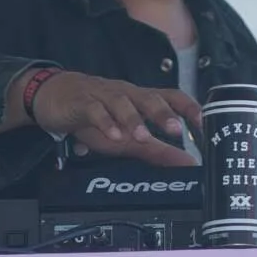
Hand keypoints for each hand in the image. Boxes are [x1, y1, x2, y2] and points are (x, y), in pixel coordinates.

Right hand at [28, 71, 200, 166]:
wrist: (53, 97)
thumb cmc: (95, 116)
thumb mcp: (128, 136)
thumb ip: (159, 150)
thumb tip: (189, 163)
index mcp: (141, 99)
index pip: (171, 96)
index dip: (189, 108)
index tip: (204, 124)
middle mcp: (126, 93)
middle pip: (149, 97)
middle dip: (163, 113)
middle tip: (175, 129)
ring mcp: (103, 95)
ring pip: (122, 101)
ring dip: (133, 119)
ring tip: (143, 136)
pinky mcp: (81, 102)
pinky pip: (94, 110)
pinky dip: (104, 122)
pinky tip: (112, 135)